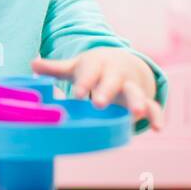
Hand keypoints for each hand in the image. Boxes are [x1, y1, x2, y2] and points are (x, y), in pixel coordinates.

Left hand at [31, 48, 164, 130]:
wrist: (123, 61)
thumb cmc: (93, 68)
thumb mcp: (75, 67)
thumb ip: (55, 68)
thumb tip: (32, 64)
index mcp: (97, 65)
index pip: (90, 72)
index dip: (85, 83)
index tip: (78, 94)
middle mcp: (115, 75)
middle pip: (112, 82)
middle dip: (106, 92)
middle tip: (98, 103)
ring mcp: (130, 87)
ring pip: (135, 93)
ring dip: (136, 102)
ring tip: (135, 114)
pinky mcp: (143, 99)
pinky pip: (153, 107)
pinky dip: (156, 116)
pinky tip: (158, 128)